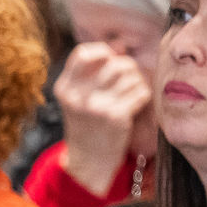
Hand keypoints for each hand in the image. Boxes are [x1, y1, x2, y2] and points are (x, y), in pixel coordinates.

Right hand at [56, 42, 152, 195]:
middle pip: (115, 62)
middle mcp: (77, 95)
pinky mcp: (116, 116)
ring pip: (131, 76)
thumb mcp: (78, 98)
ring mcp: (96, 106)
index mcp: (64, 88)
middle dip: (127, 68)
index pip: (84, 53)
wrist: (88, 162)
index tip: (109, 61)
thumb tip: (119, 44)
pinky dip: (142, 98)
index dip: (103, 51)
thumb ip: (92, 72)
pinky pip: (141, 92)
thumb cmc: (87, 124)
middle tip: (126, 81)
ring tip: (129, 96)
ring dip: (136, 84)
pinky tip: (133, 108)